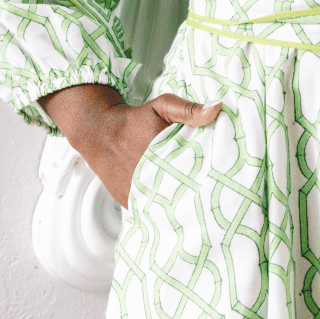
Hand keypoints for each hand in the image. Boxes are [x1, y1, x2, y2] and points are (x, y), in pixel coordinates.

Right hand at [40, 82, 221, 207]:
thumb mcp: (163, 106)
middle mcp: (148, 178)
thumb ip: (189, 110)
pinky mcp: (129, 202)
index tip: (220, 183)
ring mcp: (136, 193)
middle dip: (197, 197)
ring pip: (165, 208)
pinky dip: (162, 212)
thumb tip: (217, 109)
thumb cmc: (135, 119)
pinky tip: (176, 211)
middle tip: (211, 197)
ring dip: (180, 208)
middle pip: (181, 195)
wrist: (99, 132)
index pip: (193, 176)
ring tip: (197, 209)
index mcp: (161, 156)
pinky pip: (150, 212)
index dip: (208, 181)